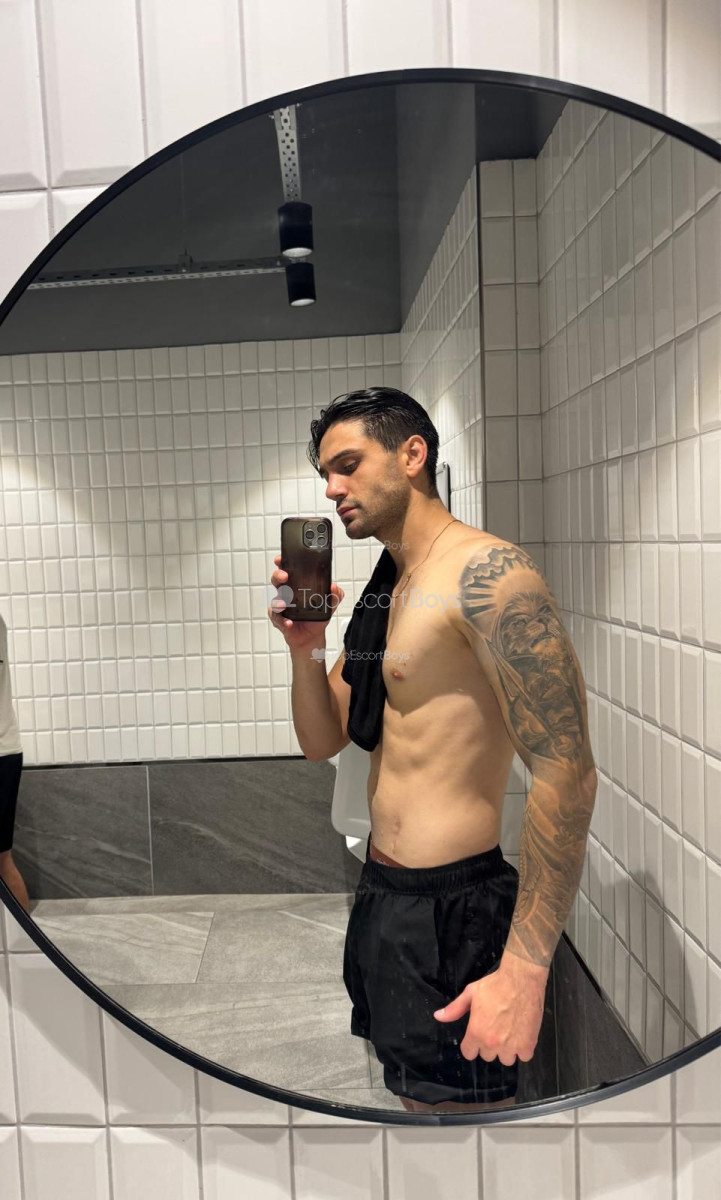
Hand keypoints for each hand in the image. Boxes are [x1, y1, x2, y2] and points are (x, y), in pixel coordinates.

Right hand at [268, 554, 343, 649]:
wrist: (311, 636)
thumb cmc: (316, 616)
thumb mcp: (330, 604)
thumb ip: (334, 594)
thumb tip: (334, 587)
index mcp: (297, 585)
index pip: (288, 570)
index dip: (283, 562)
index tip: (281, 559)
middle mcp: (287, 593)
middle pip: (277, 580)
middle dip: (278, 576)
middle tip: (284, 576)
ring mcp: (282, 606)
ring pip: (275, 600)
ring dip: (278, 601)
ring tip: (284, 605)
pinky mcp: (280, 620)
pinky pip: (278, 618)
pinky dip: (283, 620)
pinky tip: (289, 622)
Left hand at [432, 952, 547, 1064]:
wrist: (521, 979)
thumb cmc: (496, 985)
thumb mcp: (471, 993)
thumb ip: (455, 1008)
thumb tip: (439, 1016)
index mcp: (476, 1032)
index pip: (469, 1053)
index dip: (471, 1045)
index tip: (477, 1038)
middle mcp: (492, 1042)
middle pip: (487, 1056)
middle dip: (489, 1045)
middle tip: (495, 1029)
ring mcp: (511, 1045)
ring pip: (506, 1059)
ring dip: (507, 1050)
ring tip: (509, 1033)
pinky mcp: (528, 1044)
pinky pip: (524, 1057)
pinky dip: (523, 1049)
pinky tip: (522, 1035)